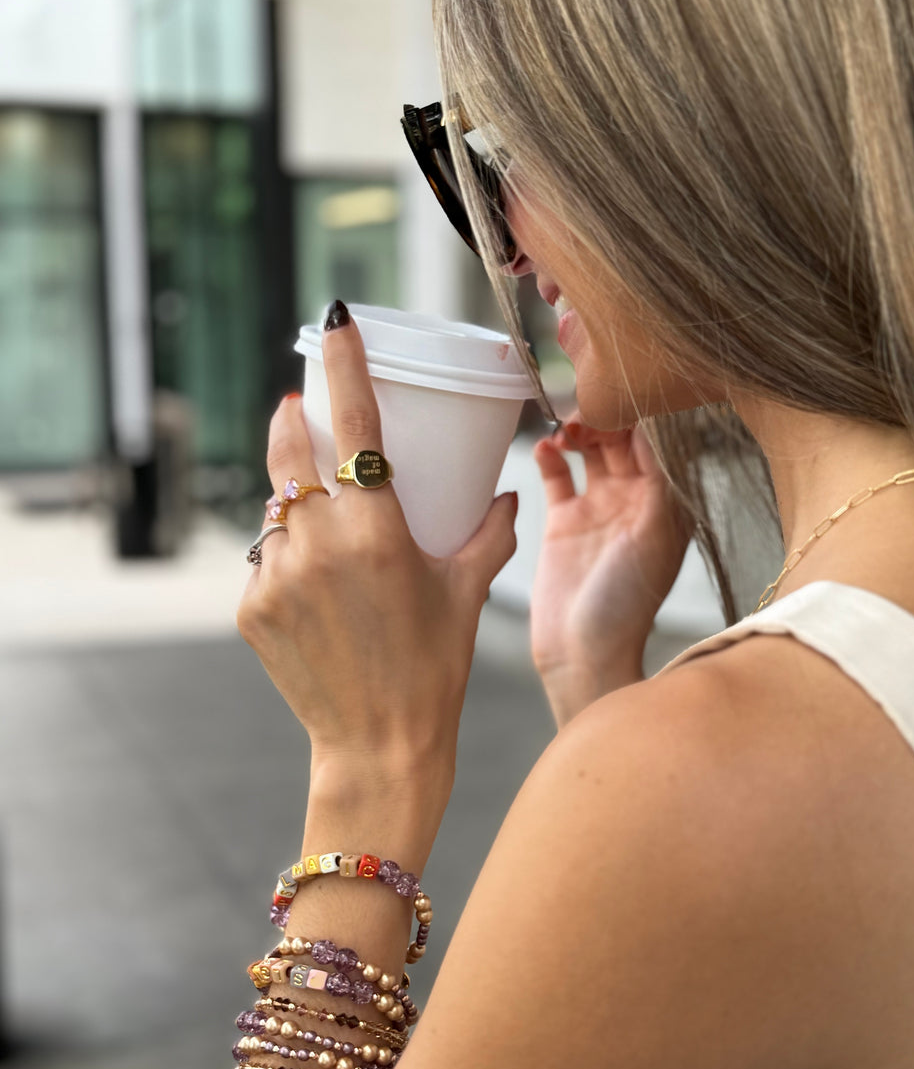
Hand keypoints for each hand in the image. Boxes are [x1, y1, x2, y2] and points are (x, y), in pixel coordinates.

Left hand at [237, 311, 517, 798]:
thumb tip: (509, 497)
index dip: (344, 364)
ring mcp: (276, 575)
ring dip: (296, 504)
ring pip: (276, 510)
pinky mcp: (251, 606)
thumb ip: (489, 536)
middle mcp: (317, 543)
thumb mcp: (467, 593)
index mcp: (375, 531)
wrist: (378, 747)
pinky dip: (287, 556)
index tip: (334, 321)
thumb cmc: (433, 668)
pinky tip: (318, 591)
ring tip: (330, 536)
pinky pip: (264, 558)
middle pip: (290, 451)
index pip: (354, 425)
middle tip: (305, 412)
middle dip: (294, 421)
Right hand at [530, 414, 694, 696]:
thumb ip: (657, 482)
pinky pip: (557, 476)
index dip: (643, 413)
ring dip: (579, 431)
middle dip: (606, 415)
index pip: (658, 443)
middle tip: (585, 404)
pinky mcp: (563, 523)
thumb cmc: (626, 605)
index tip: (623, 386)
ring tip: (565, 426)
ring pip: (590, 451)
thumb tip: (659, 429)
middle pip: (623, 439)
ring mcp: (598, 511)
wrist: (582, 653)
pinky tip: (543, 448)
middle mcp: (635, 502)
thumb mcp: (653, 537)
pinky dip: (550, 457)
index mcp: (665, 504)